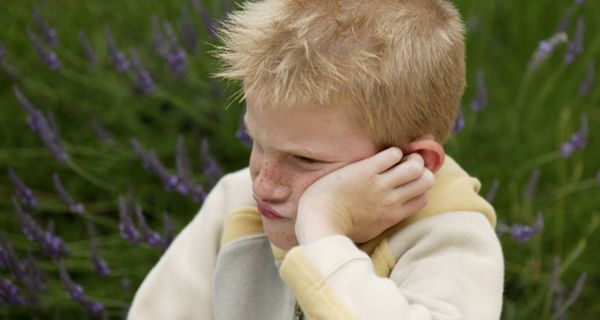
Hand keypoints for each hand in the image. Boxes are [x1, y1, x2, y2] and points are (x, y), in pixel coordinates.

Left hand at [295, 147, 434, 244]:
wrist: (319, 221)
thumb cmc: (338, 228)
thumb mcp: (369, 230)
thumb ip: (383, 220)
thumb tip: (390, 212)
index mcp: (394, 215)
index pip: (423, 198)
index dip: (418, 187)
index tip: (407, 182)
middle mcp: (392, 200)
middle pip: (426, 180)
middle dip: (420, 170)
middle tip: (406, 166)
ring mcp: (380, 185)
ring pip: (415, 166)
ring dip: (409, 157)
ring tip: (397, 158)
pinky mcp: (366, 170)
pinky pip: (391, 154)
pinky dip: (391, 152)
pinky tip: (381, 156)